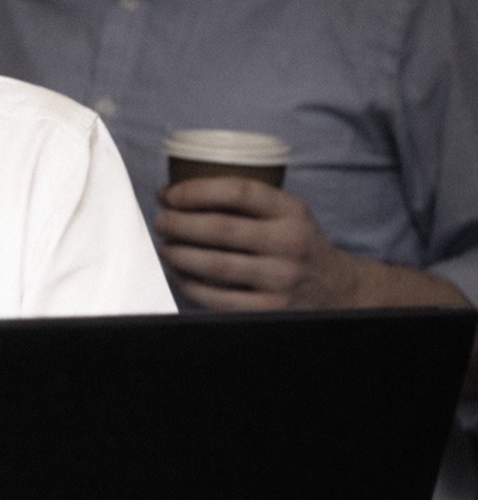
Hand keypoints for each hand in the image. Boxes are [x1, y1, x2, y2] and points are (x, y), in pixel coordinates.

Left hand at [152, 176, 360, 310]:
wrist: (338, 289)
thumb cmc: (296, 243)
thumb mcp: (287, 213)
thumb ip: (246, 201)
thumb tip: (175, 192)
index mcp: (291, 211)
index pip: (239, 192)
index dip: (197, 191)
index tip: (169, 194)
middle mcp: (289, 243)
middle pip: (220, 229)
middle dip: (179, 224)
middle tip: (161, 222)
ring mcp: (281, 279)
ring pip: (216, 265)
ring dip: (180, 255)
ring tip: (165, 247)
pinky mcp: (270, 309)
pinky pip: (219, 298)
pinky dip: (191, 285)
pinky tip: (180, 275)